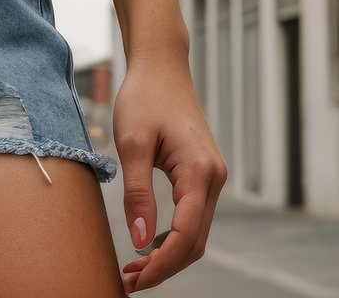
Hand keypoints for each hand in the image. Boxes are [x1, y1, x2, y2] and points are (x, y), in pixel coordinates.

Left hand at [111, 47, 227, 291]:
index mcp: (200, 172)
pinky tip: (148, 243)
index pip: (186, 236)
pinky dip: (172, 236)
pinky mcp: (201, 175)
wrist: (161, 66)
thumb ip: (137, 193)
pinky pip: (192, 217)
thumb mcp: (132, 143)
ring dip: (168, 255)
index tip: (134, 280)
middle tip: (129, 281)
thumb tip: (140, 240)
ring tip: (134, 268)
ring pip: (195, 233)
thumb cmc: (144, 97)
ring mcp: (211, 178)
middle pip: (194, 243)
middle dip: (164, 267)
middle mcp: (214, 179)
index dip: (161, 265)